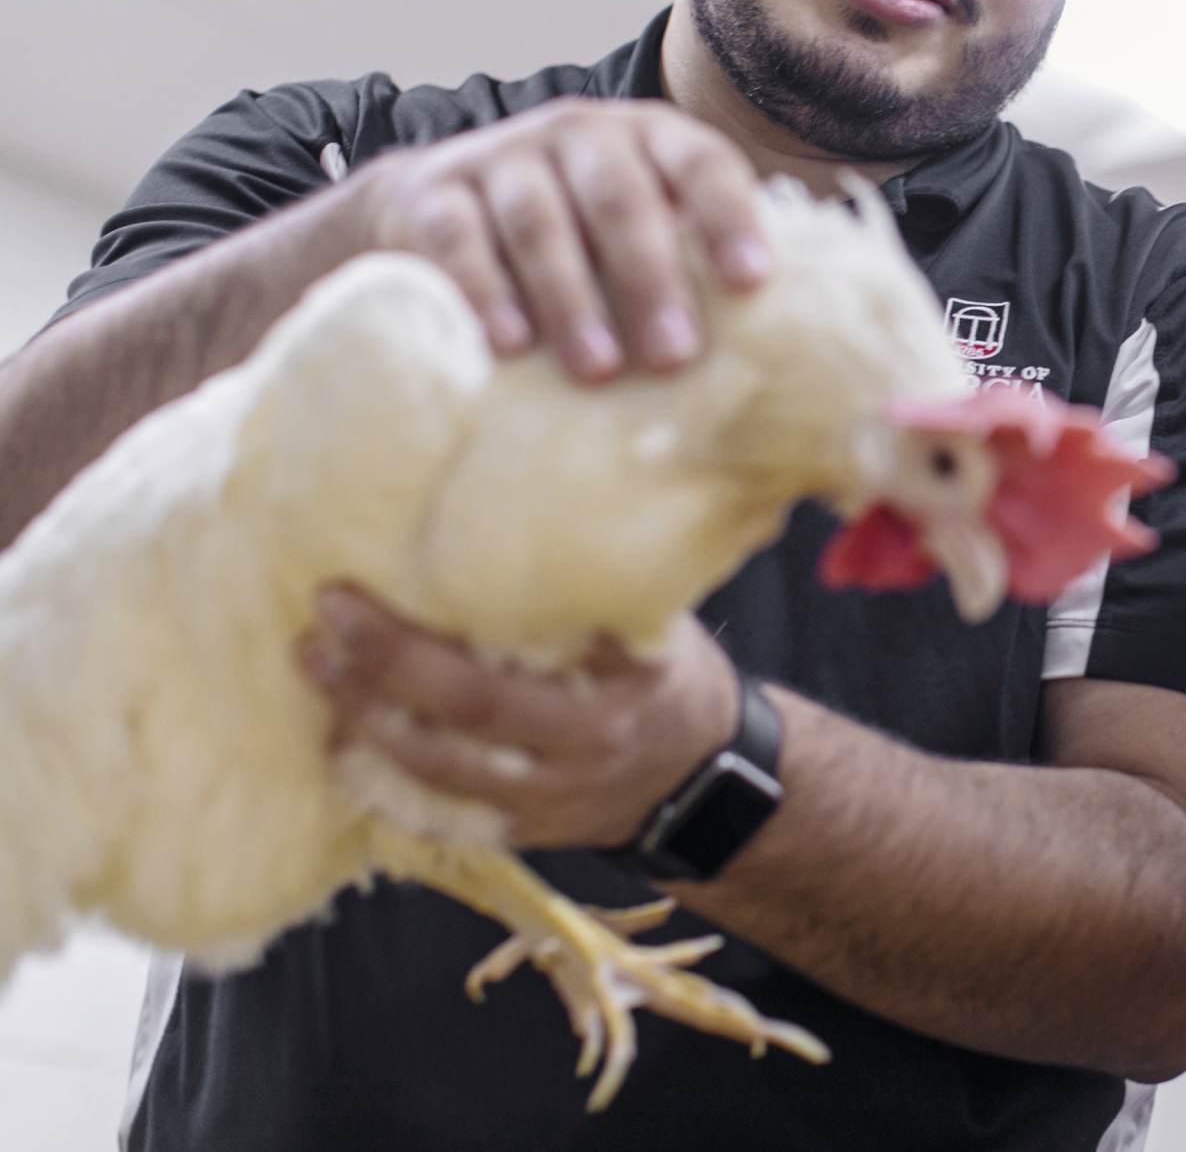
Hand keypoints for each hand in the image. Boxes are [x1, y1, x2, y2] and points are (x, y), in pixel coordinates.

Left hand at [297, 582, 739, 850]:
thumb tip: (506, 515)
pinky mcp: (522, 833)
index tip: (363, 583)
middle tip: (326, 615)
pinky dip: (379, 778)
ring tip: (316, 665)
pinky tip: (337, 742)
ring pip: (438, 769)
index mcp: (620, 685)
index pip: (512, 658)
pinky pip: (437, 811)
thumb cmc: (671, 676)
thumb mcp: (654, 623)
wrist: (705, 777)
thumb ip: (583, 592)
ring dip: (365, 717)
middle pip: (465, 711)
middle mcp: (583, 747)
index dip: (425, 633)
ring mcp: (549, 800)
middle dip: (383, 665)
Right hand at [346, 99, 770, 381]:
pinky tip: (509, 344)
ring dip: (572, 298)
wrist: (429, 204)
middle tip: (676, 356)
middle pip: (619, 197)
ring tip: (599, 368)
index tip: (753, 282)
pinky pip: (459, 240)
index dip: (729, 217)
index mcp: (649, 138)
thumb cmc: (575, 232)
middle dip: (651, 277)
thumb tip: (778, 348)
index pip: (700, 163)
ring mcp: (501, 157)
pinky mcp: (434, 194)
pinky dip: (484, 291)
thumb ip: (695, 262)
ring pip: (540, 222)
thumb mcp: (639, 226)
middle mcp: (578, 133)